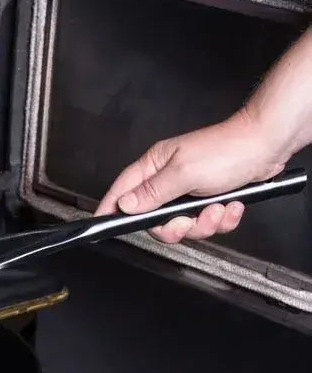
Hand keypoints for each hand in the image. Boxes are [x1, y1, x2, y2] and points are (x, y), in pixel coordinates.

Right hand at [94, 110, 287, 242]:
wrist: (269, 146)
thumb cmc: (230, 149)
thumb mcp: (184, 172)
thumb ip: (152, 192)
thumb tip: (125, 205)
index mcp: (155, 166)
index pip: (123, 190)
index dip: (112, 208)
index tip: (103, 224)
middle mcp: (168, 179)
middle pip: (153, 219)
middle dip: (175, 226)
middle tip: (187, 222)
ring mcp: (187, 191)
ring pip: (181, 225)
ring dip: (203, 224)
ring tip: (218, 209)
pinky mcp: (207, 199)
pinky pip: (204, 223)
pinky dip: (220, 220)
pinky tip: (230, 206)